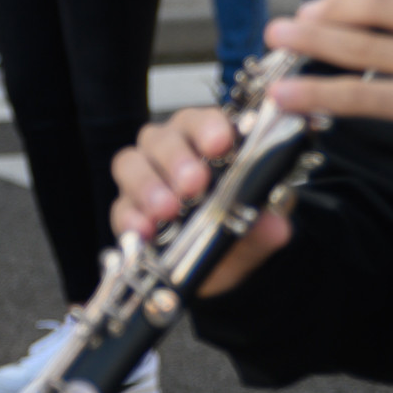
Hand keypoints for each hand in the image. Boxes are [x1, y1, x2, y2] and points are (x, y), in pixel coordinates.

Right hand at [110, 110, 292, 298]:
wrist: (219, 270)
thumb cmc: (236, 232)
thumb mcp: (260, 230)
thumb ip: (267, 224)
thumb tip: (273, 223)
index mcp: (206, 143)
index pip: (202, 121)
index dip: (209, 127)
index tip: (219, 144)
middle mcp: (170, 152)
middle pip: (162, 138)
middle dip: (177, 159)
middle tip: (194, 183)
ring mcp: (143, 178)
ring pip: (131, 163)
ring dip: (148, 184)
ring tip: (167, 209)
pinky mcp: (126, 210)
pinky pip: (119, 206)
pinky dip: (130, 216)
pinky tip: (143, 230)